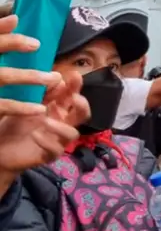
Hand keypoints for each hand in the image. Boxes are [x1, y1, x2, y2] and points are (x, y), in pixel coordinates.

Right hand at [0, 15, 60, 116]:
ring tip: (54, 78)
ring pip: (3, 76)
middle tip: (36, 43)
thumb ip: (0, 40)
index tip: (16, 20)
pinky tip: (40, 108)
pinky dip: (22, 107)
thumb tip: (14, 19)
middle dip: (10, 44)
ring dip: (29, 76)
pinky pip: (3, 106)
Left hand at [0, 17, 90, 177]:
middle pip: (82, 114)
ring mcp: (57, 140)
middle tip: (74, 98)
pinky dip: (48, 142)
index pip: (72, 95)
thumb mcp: (25, 103)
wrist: (0, 149)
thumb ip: (42, 93)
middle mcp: (61, 123)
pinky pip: (55, 150)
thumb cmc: (12, 124)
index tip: (74, 75)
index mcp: (57, 109)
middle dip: (81, 105)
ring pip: (73, 133)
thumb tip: (57, 77)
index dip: (76, 86)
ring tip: (46, 120)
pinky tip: (36, 135)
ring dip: (62, 126)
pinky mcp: (49, 155)